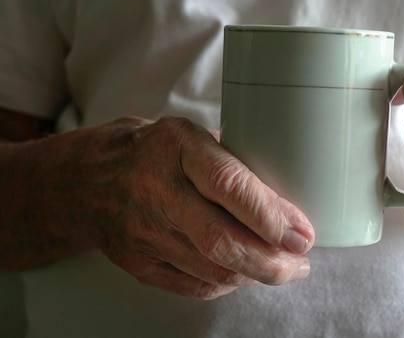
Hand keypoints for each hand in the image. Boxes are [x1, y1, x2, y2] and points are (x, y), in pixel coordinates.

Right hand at [71, 117, 314, 298]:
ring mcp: (144, 232)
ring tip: (284, 267)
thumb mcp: (191, 136)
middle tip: (300, 261)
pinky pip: (195, 284)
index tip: (301, 232)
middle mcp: (156, 190)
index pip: (227, 183)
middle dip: (271, 260)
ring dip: (257, 274)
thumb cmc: (153, 151)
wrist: (86, 181)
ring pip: (212, 269)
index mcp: (175, 147)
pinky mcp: (139, 263)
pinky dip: (229, 281)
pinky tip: (246, 272)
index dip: (270, 214)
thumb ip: (234, 162)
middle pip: (221, 239)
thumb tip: (287, 200)